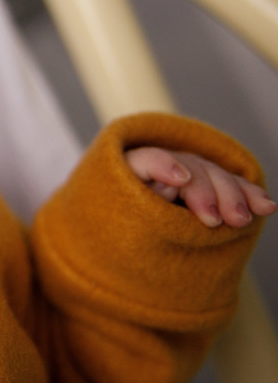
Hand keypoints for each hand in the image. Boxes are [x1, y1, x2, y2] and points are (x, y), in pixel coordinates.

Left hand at [126, 147, 275, 226]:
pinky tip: (266, 207)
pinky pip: (234, 186)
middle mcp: (165, 163)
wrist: (130, 222)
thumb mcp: (119, 218)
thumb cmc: (120, 222)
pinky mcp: (212, 183)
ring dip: (232, 196)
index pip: (147, 160)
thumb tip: (163, 195)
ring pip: (216, 175)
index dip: (164, 166)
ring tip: (241, 220)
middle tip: (214, 220)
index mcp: (132, 166)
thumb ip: (137, 206)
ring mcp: (192, 170)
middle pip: (189, 169)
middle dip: (205, 193)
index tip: (181, 180)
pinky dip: (249, 196)